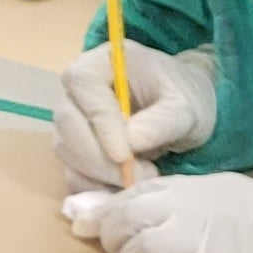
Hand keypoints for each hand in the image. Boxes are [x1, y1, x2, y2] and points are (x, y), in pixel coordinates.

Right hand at [51, 41, 216, 189]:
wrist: (185, 111)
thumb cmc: (184, 96)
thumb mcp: (185, 106)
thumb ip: (161, 121)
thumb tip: (130, 143)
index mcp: (100, 62)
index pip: (83, 85)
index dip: (100, 121)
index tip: (126, 154)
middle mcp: (77, 90)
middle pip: (68, 122)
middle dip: (99, 156)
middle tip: (138, 175)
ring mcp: (72, 120)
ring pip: (67, 150)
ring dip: (100, 174)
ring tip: (143, 178)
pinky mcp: (76, 150)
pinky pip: (72, 172)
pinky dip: (94, 187)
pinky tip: (125, 190)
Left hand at [62, 174, 252, 252]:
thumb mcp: (228, 195)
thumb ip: (178, 200)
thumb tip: (119, 209)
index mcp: (192, 188)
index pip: (128, 195)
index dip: (106, 214)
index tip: (92, 228)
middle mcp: (187, 210)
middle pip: (121, 224)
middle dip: (117, 243)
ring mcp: (196, 246)